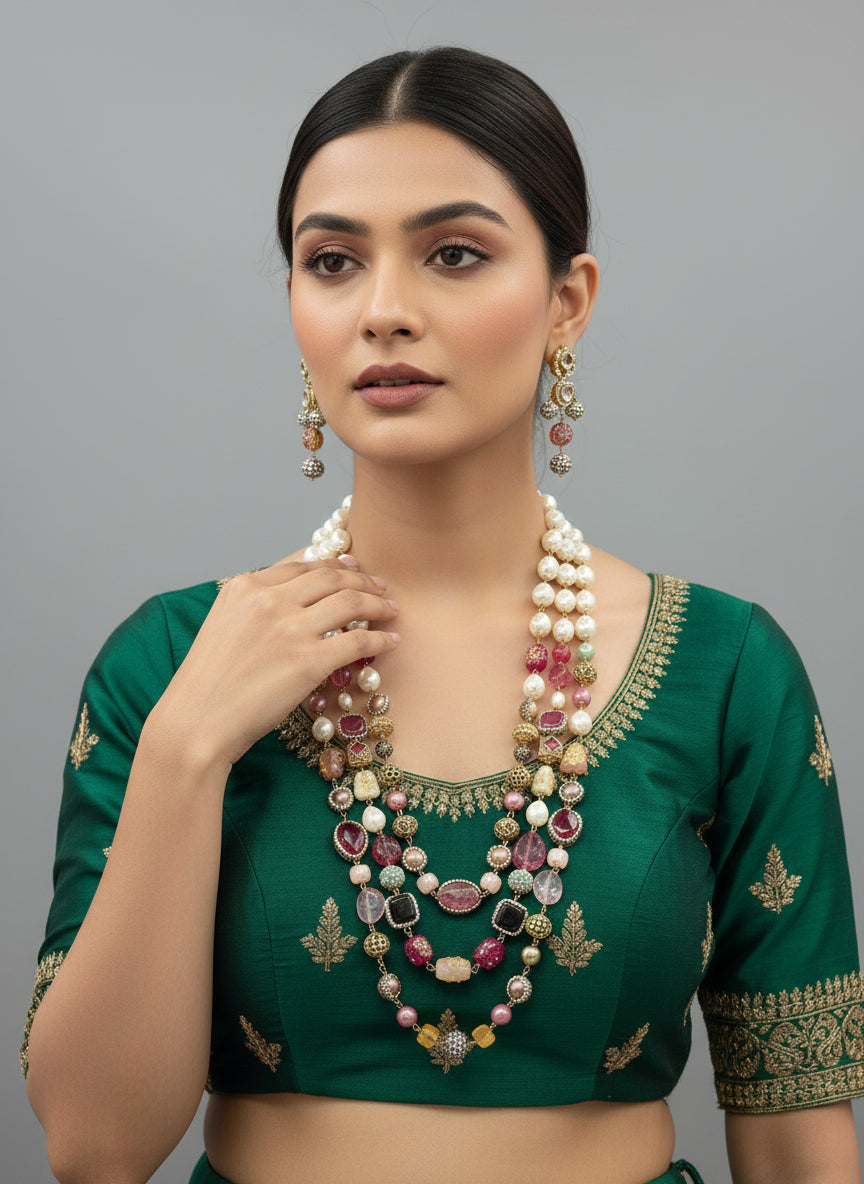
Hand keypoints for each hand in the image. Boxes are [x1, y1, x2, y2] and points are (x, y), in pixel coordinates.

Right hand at [146, 555, 399, 769]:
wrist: (196, 720)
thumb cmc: (207, 684)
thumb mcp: (223, 627)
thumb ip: (255, 608)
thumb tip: (294, 602)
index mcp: (244, 587)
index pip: (302, 565)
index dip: (335, 565)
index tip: (353, 568)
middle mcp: (269, 600)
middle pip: (331, 577)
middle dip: (363, 578)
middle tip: (380, 586)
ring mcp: (291, 629)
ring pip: (351, 600)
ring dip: (378, 602)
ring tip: (392, 609)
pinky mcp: (309, 661)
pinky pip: (359, 640)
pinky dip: (380, 638)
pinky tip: (391, 641)